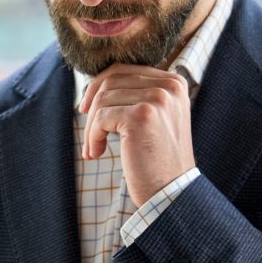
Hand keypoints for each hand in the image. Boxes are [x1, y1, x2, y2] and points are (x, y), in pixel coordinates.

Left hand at [79, 64, 194, 205]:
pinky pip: (100, 118)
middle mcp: (169, 86)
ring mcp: (157, 99)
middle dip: (92, 107)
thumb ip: (136, 95)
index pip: (123, 70)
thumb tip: (95, 83)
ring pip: (102, 100)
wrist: (171, 193)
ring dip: (91, 127)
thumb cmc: (157, 159)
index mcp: (174, 82)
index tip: (87, 110)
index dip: (98, 88)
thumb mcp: (154, 119)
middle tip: (89, 134)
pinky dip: (92, 137)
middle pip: (110, 81)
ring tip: (95, 149)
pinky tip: (97, 153)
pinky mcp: (141, 116)